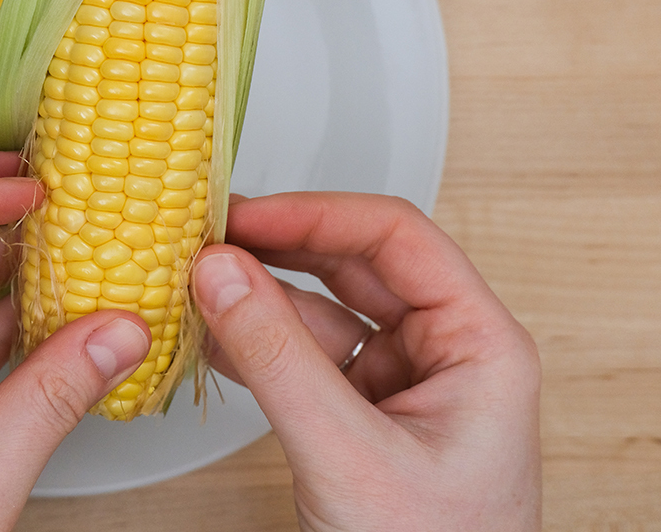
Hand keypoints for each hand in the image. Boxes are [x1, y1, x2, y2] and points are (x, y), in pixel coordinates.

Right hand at [193, 193, 541, 531]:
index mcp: (477, 344)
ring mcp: (399, 383)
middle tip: (207, 238)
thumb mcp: (348, 457)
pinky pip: (301, 355)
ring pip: (319, 310)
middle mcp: (442, 352)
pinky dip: (253, 342)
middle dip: (277, 248)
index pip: (394, 239)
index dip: (315, 214)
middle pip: (352, 264)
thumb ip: (278, 359)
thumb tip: (219, 274)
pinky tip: (209, 336)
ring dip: (255, 297)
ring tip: (194, 287)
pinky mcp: (361, 413)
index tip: (244, 216)